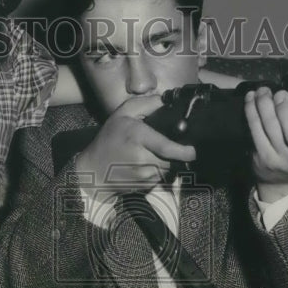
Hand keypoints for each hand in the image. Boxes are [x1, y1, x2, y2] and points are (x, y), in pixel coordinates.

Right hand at [75, 95, 195, 198]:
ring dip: (164, 162)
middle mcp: (142, 159)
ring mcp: (144, 175)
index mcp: (138, 137)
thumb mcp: (122, 114)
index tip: (193, 150)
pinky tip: (144, 165)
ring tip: (150, 155)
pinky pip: (160, 178)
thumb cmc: (109, 139)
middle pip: (171, 159)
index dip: (183, 150)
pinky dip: (157, 172)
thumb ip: (145, 104)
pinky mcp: (145, 186)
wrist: (94, 170)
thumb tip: (166, 100)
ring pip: (167, 169)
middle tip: (160, 146)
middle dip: (173, 153)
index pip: (166, 147)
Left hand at [245, 86, 287, 202]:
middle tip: (281, 94)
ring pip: (271, 129)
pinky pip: (255, 130)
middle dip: (285, 110)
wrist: (283, 181)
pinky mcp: (263, 157)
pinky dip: (252, 111)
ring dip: (265, 105)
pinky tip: (251, 98)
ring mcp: (281, 161)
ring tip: (264, 91)